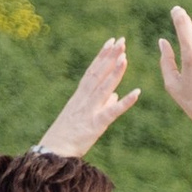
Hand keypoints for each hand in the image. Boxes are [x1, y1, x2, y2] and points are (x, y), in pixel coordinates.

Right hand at [38, 37, 137, 157]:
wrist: (53, 151)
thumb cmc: (67, 135)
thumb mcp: (83, 116)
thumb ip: (101, 104)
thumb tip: (115, 95)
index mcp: (81, 96)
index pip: (93, 71)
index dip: (102, 55)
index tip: (112, 41)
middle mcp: (84, 99)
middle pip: (98, 74)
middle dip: (110, 56)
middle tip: (121, 40)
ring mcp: (89, 111)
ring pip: (103, 87)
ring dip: (115, 72)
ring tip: (125, 57)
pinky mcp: (95, 125)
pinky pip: (112, 112)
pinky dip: (125, 102)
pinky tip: (137, 93)